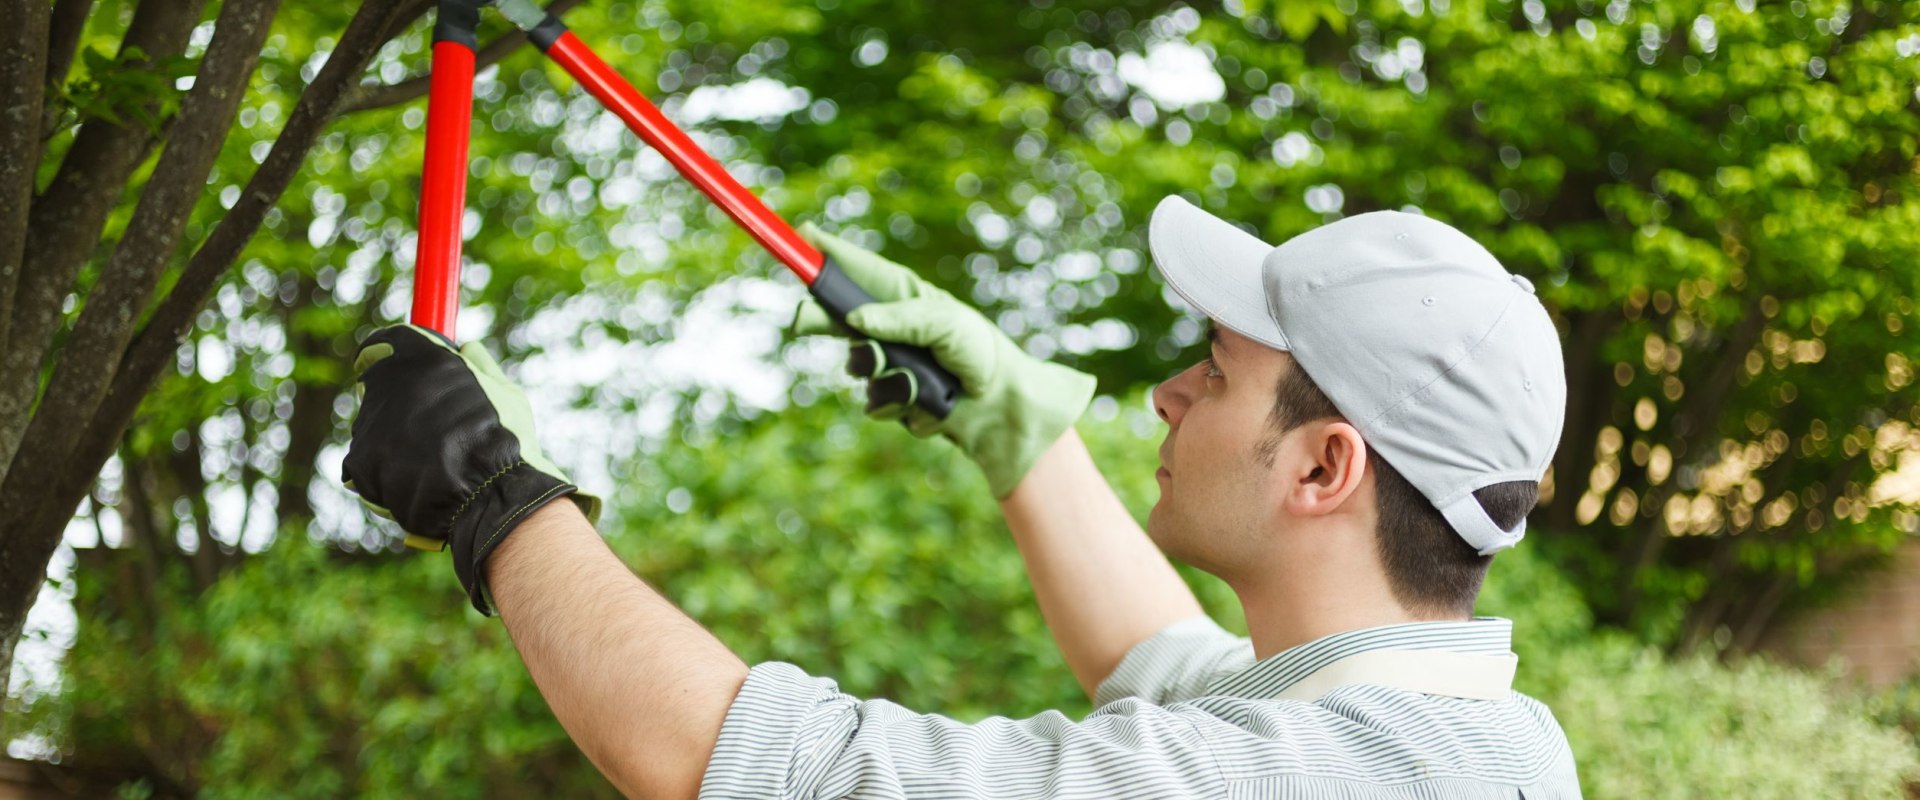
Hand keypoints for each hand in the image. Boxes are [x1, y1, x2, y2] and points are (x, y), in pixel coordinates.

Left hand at [342, 324, 600, 614]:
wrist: (492, 495)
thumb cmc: (508, 442)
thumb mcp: (507, 394)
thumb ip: (482, 367)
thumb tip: (469, 348)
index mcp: (426, 359)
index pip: (386, 343)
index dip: (389, 355)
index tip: (399, 371)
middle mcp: (392, 382)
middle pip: (376, 386)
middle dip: (395, 403)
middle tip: (426, 429)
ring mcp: (371, 420)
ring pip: (371, 425)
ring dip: (391, 439)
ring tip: (430, 461)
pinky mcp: (360, 458)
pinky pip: (364, 462)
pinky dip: (384, 472)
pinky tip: (416, 480)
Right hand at [792, 224, 1096, 497]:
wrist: (1000, 404)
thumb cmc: (978, 351)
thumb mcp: (944, 323)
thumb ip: (901, 319)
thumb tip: (856, 320)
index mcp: (902, 298)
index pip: (857, 270)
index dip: (828, 254)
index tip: (802, 236)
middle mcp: (888, 329)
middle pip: (836, 319)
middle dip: (820, 318)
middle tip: (803, 319)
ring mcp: (886, 365)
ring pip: (857, 368)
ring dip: (887, 373)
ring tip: (922, 378)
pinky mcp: (891, 400)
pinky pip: (876, 403)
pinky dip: (902, 403)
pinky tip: (928, 402)